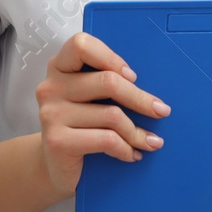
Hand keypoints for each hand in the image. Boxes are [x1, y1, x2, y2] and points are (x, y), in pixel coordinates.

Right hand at [35, 32, 170, 196]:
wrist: (55, 166)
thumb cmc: (80, 128)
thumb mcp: (89, 100)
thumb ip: (105, 85)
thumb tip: (151, 93)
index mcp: (59, 67)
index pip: (81, 44)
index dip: (111, 58)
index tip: (132, 76)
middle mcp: (51, 87)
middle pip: (107, 81)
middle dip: (141, 99)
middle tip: (161, 111)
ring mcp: (51, 114)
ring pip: (111, 115)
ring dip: (137, 132)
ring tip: (150, 142)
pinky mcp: (57, 141)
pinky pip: (106, 140)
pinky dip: (126, 148)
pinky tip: (132, 154)